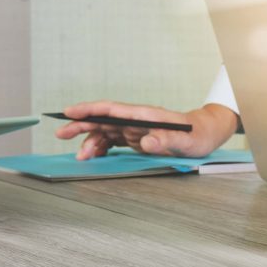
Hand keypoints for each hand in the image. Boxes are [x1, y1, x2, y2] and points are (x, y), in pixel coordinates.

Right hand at [55, 101, 239, 159]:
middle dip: (80, 125)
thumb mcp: (186, 141)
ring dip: (89, 142)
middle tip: (60, 134)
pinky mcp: (134, 137)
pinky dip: (99, 148)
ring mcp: (133, 128)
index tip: (69, 112)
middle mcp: (135, 119)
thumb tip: (146, 140)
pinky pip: (111, 140)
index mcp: (143, 115)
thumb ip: (166, 139)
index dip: (89, 109)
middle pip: (101, 119)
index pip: (110, 109)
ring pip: (103, 132)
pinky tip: (93, 156)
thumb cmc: (197, 136)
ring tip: (80, 157)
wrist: (205, 134)